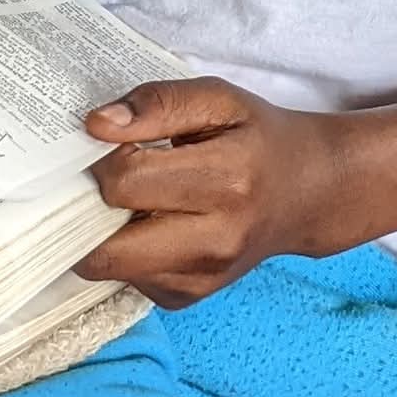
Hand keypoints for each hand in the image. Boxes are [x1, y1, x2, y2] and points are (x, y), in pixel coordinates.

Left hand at [77, 77, 349, 306]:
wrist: (307, 193)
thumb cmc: (258, 138)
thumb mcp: (219, 99)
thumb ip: (159, 103)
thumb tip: (96, 124)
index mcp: (226, 180)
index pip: (125, 181)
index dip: (104, 158)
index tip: (112, 142)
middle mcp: (215, 240)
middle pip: (106, 245)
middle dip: (89, 208)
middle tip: (105, 177)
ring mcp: (200, 277)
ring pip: (109, 267)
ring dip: (101, 233)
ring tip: (128, 198)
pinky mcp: (186, 297)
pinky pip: (126, 278)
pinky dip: (124, 249)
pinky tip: (150, 221)